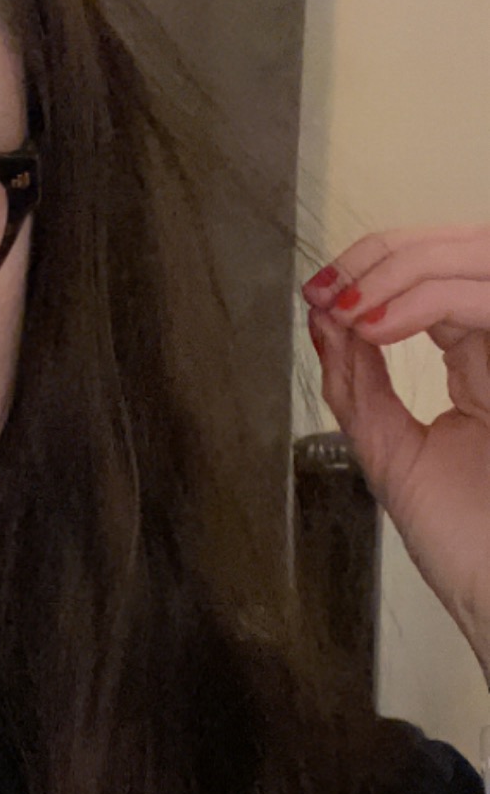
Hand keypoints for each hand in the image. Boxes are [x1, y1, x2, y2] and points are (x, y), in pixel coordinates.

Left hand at [302, 227, 489, 679]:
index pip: (440, 277)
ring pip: (480, 258)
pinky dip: (427, 301)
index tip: (321, 292)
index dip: (379, 268)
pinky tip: (378, 327)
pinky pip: (487, 301)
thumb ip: (361, 386)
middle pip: (464, 250)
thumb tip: (326, 323)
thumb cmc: (466, 543)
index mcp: (485, 364)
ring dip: (404, 268)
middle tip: (329, 285)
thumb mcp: (393, 452)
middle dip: (388, 254)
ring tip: (349, 303)